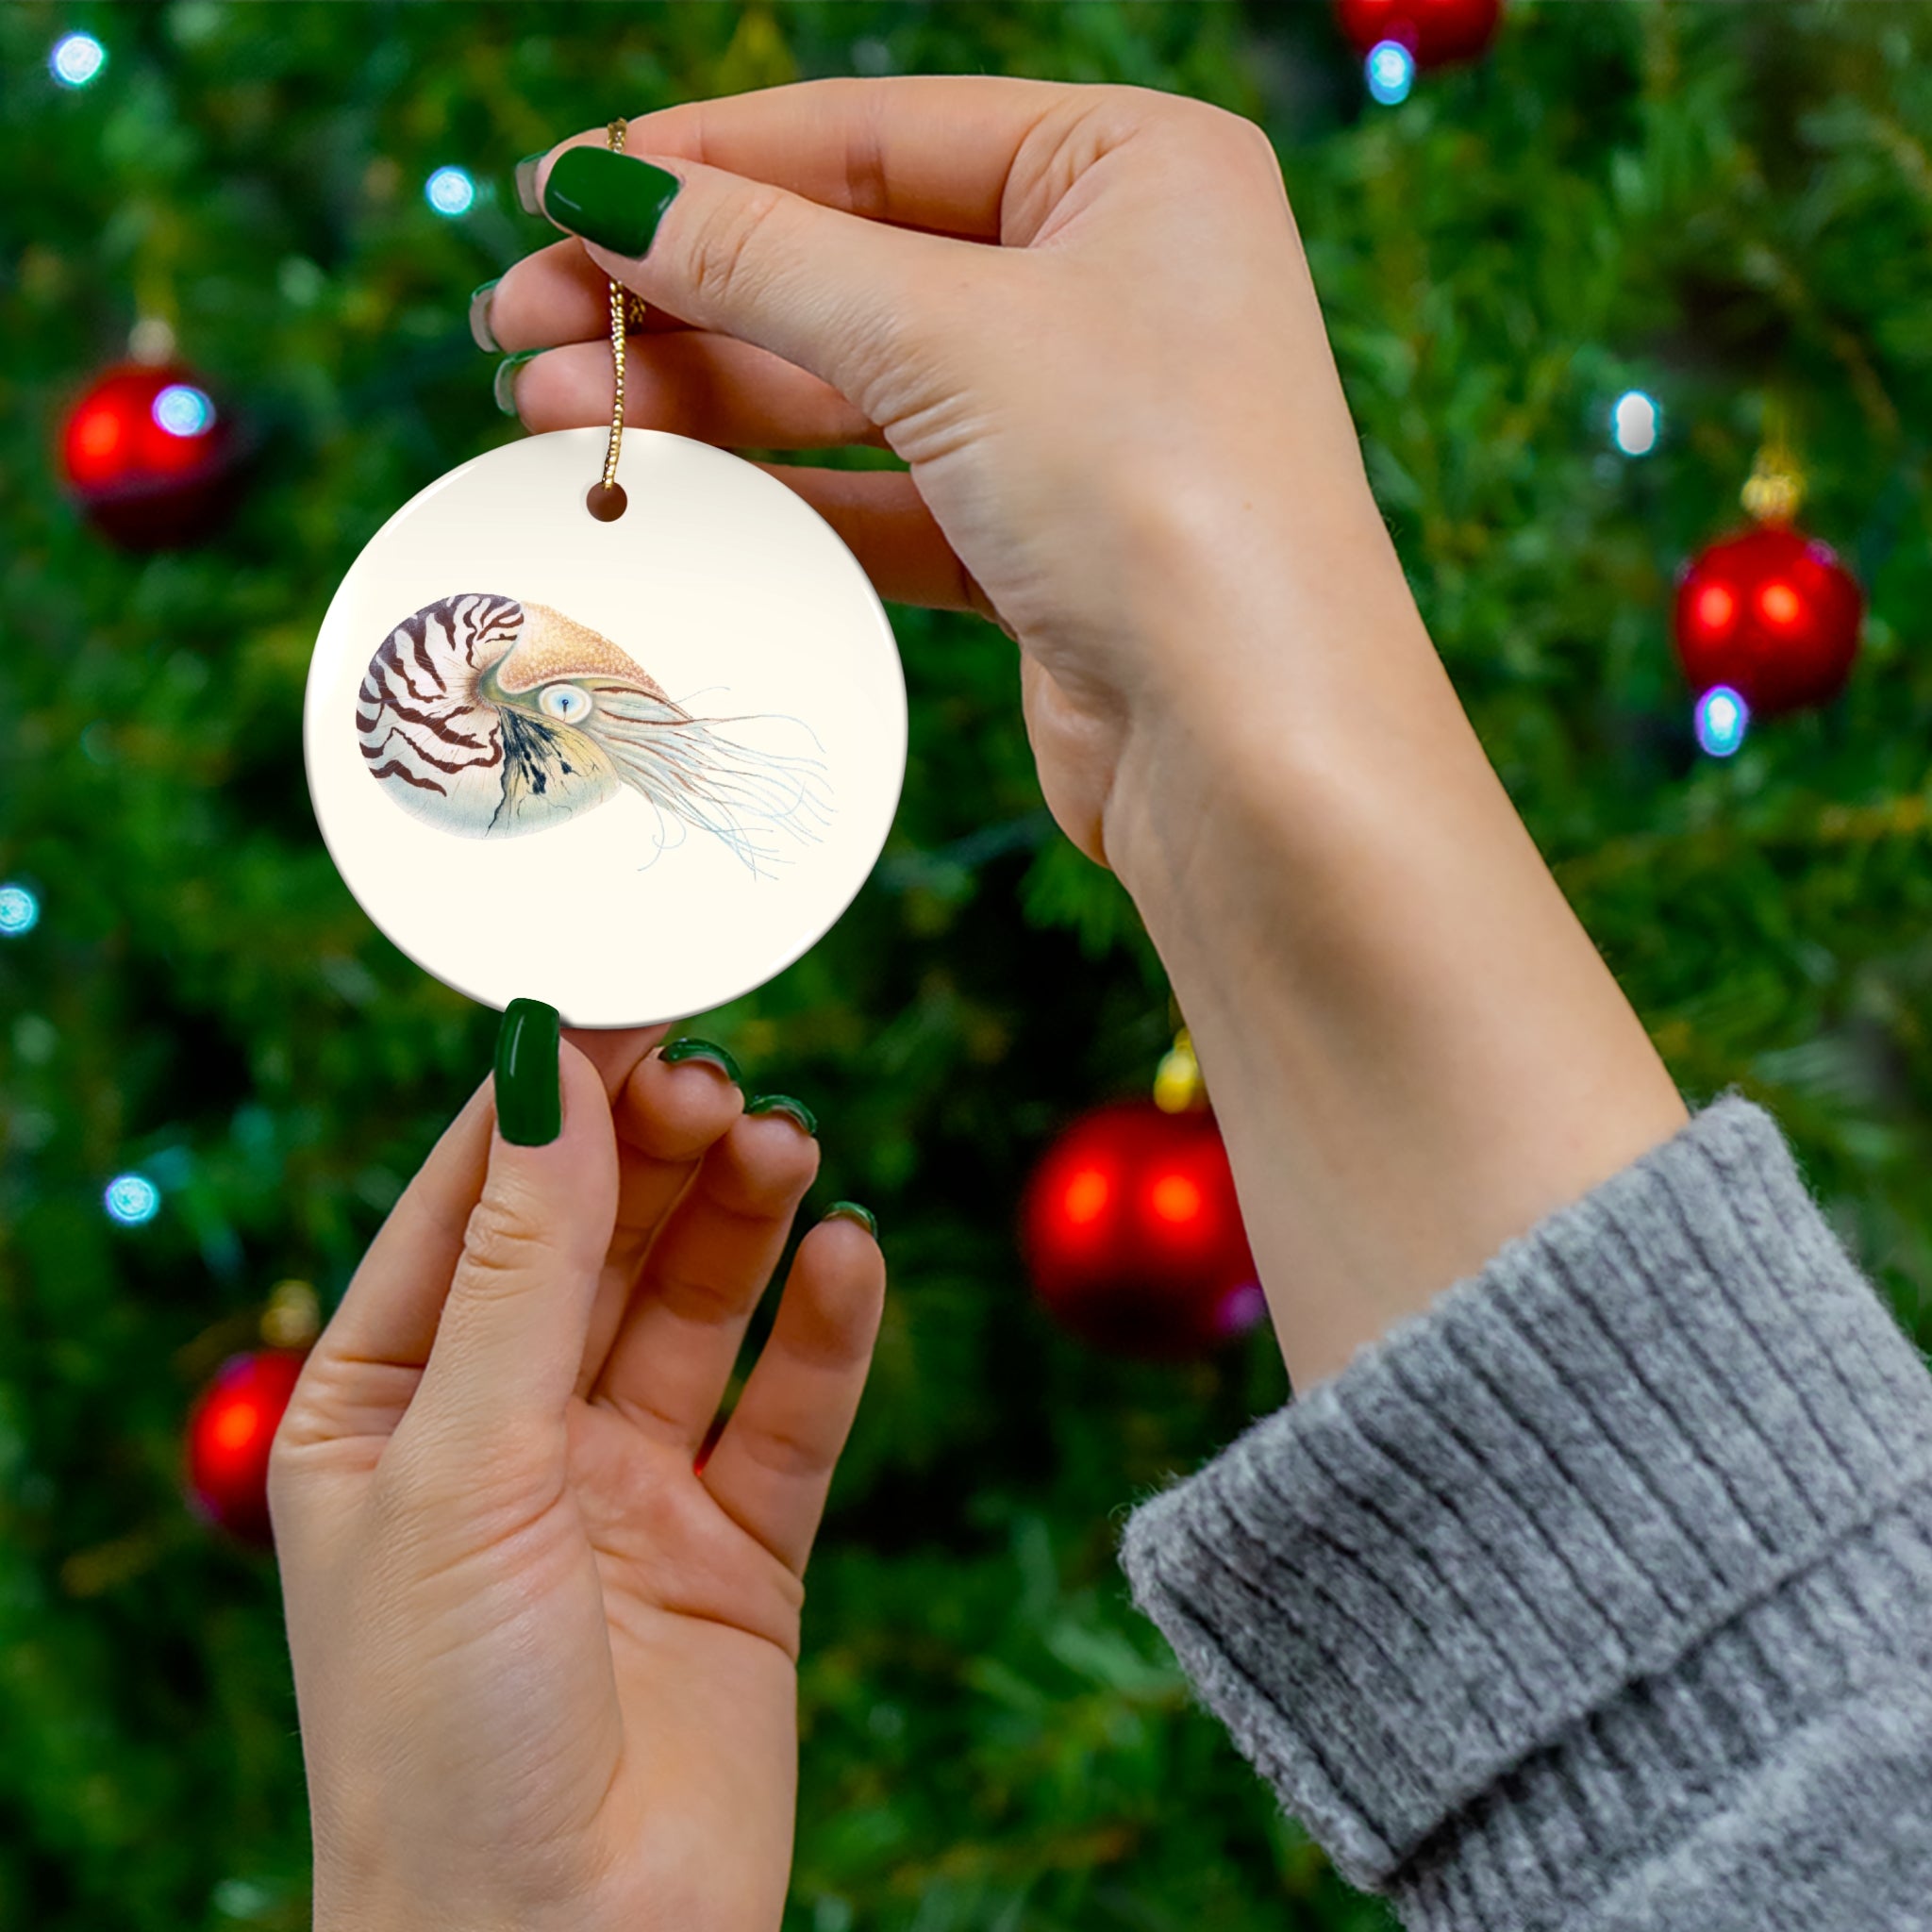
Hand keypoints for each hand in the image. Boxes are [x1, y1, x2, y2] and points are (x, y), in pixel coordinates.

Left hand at [270, 1023, 884, 1931]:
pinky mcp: (738, 1548)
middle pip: (598, 1239)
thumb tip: (548, 1072)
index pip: (473, 1204)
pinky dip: (825, 1330)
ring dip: (743, 1219)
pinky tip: (849, 1258)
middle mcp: (509, 1432)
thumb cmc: (443, 1729)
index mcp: (388, 1405)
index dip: (549, 1099)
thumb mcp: (463, 1463)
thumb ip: (522, 1266)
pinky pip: (791, 1410)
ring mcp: (627, 1487)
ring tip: (787, 1147)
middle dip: (655, 1154)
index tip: (631, 998)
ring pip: (697, 1306)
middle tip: (720, 1083)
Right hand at [482, 76, 1408, 881]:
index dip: (704, 162)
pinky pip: (884, 494)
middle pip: (851, 260)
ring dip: (703, 397)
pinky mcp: (1046, 546)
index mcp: (1134, 168)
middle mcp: (1116, 282)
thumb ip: (766, 258)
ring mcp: (1082, 421)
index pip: (875, 135)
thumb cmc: (1155, 496)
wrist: (1254, 751)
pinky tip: (659, 489)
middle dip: (680, 292)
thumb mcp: (947, 336)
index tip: (557, 191)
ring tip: (545, 409)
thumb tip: (604, 190)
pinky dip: (777, 493)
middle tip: (516, 322)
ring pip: (855, 385)